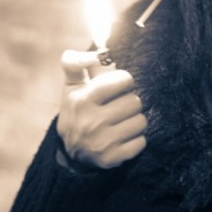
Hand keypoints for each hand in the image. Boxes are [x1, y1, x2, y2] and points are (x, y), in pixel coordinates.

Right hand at [56, 50, 147, 168]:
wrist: (70, 150)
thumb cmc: (77, 109)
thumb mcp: (71, 85)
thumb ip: (76, 62)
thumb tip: (99, 53)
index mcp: (82, 99)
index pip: (123, 80)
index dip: (125, 81)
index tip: (119, 86)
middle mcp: (90, 121)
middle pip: (135, 101)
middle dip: (130, 101)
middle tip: (119, 106)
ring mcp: (101, 142)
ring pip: (141, 121)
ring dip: (135, 119)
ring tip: (122, 120)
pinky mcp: (111, 158)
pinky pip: (141, 142)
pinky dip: (136, 139)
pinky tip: (123, 136)